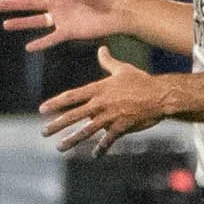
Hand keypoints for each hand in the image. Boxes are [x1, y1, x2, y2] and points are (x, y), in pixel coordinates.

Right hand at [0, 0, 128, 50]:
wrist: (119, 10)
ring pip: (36, 21)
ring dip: (20, 22)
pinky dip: (40, 43)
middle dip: (13, 4)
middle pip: (30, 3)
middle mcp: (57, 3)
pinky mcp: (68, 31)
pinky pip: (50, 38)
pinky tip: (28, 47)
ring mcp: (61, 18)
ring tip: (5, 25)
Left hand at [38, 46, 171, 153]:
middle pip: (74, 115)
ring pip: (87, 130)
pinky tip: (95, 155)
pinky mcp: (122, 126)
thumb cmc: (141, 80)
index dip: (56, 103)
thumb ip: (108, 61)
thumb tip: (101, 49)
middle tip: (43, 132)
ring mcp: (110, 116)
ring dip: (72, 139)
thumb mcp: (122, 69)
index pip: (72, 96)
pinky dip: (101, 148)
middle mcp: (101, 103)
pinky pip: (108, 140)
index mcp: (98, 89)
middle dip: (57, 124)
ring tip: (60, 147)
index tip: (42, 109)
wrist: (160, 94)